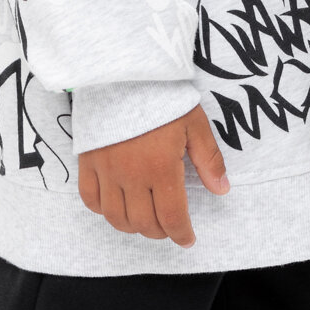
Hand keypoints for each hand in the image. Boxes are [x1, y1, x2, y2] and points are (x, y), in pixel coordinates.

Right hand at [77, 103, 228, 246]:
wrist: (124, 71)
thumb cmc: (162, 95)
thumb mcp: (194, 122)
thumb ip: (208, 159)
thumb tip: (221, 190)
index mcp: (160, 168)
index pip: (171, 217)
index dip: (181, 234)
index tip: (187, 238)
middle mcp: (131, 175)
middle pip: (144, 223)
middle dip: (161, 231)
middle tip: (170, 225)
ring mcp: (106, 170)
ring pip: (116, 218)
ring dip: (133, 226)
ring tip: (145, 219)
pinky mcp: (88, 161)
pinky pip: (90, 199)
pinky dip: (103, 210)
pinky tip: (116, 204)